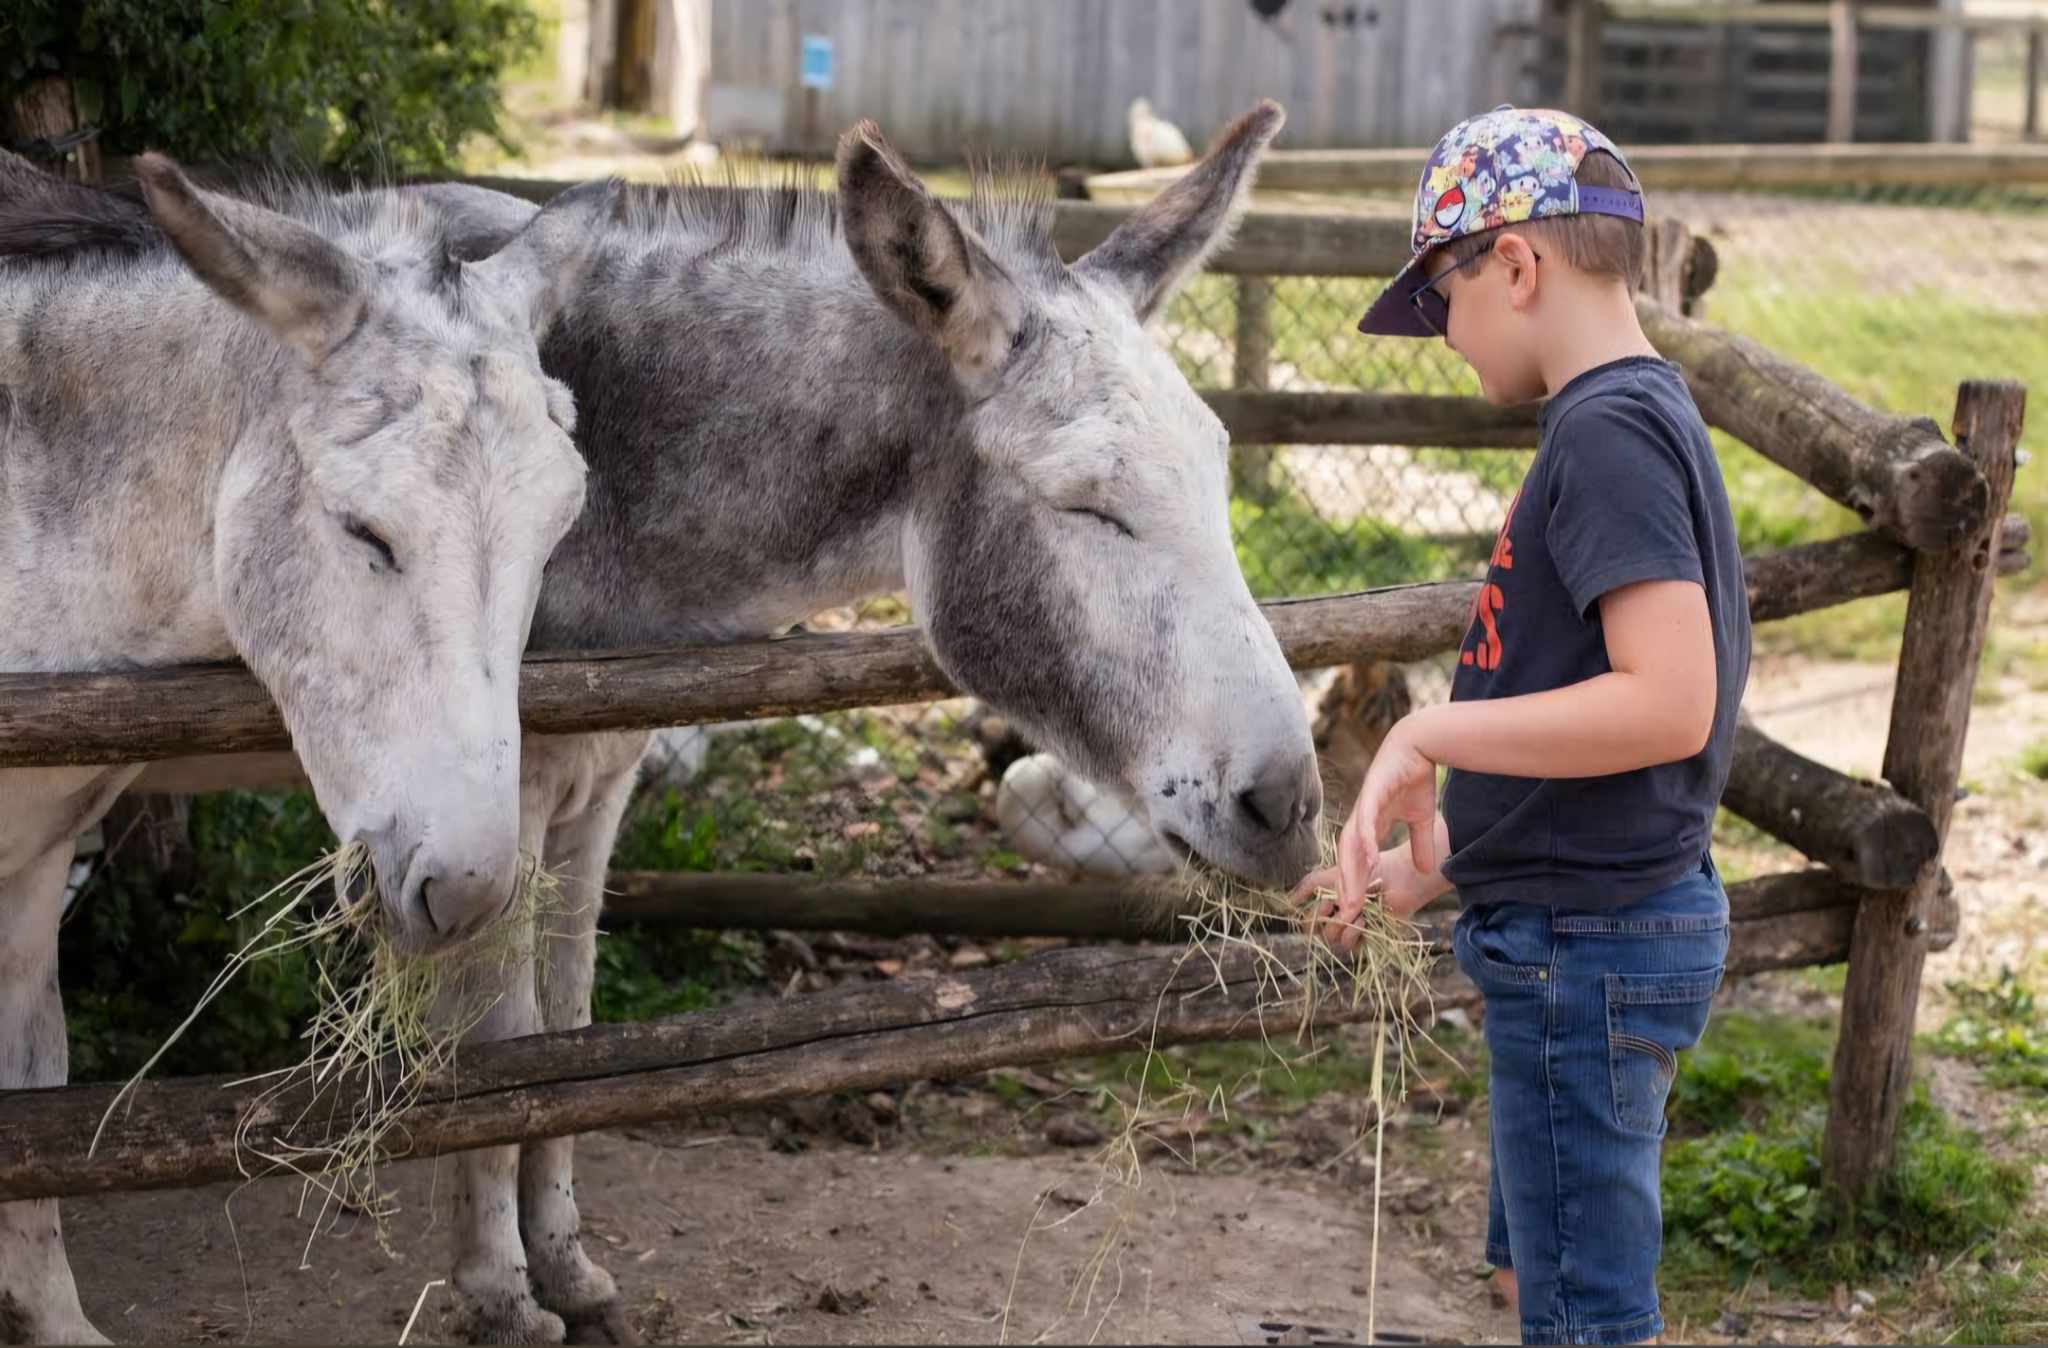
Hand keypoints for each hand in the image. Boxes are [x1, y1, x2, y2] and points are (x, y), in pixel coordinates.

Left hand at [1288, 714, 1443, 948]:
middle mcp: (1361, 818)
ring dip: (1352, 872)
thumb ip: (1420, 844)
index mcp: (1369, 825)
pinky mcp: (1372, 792)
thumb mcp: (1422, 819)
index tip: (1358, 910)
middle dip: (1348, 886)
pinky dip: (1365, 841)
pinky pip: (1365, 821)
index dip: (1356, 884)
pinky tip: (1368, 860)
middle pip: (1349, 859)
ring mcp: (1364, 806)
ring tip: (1352, 897)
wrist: (1419, 744)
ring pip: (1352, 845)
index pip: (1358, 860)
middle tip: (1348, 914)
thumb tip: (1426, 869)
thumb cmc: (1416, 777)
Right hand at [1290, 841, 1433, 951]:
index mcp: (1328, 909)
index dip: (1310, 915)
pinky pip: (1349, 944)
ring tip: (1358, 907)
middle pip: (1315, 933)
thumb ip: (1308, 885)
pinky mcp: (1367, 941)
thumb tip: (1288, 900)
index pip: (1307, 923)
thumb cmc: (1367, 871)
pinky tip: (1365, 917)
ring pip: (1331, 939)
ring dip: (1342, 921)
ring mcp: (1352, 933)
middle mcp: (1338, 923)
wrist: (1396, 878)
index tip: (1324, 902)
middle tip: (1336, 904)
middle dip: (1323, 917)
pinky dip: (1354, 929)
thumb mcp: (1331, 875)